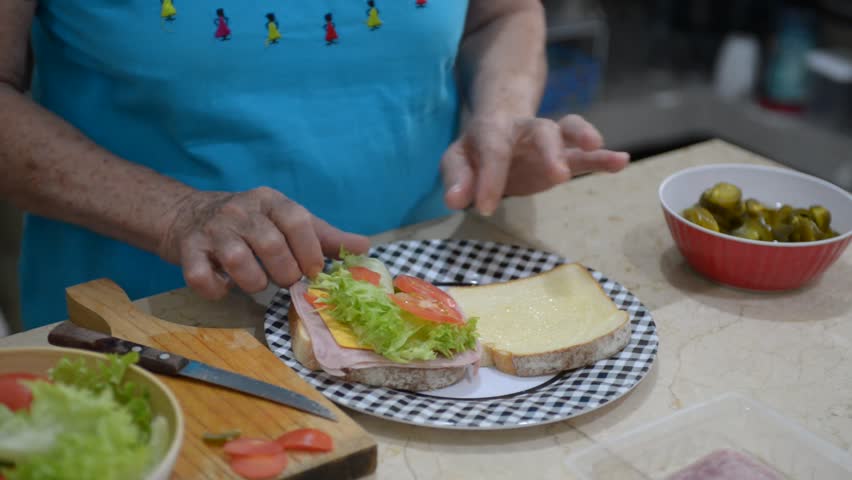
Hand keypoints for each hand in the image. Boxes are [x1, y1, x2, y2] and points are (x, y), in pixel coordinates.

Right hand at [159, 187, 369, 298]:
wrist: (188, 215)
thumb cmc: (250, 223)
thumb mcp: (286, 221)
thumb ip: (324, 236)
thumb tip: (364, 247)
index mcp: (270, 201)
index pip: (297, 220)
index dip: (310, 250)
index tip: (314, 270)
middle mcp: (240, 211)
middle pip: (271, 245)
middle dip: (285, 272)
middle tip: (286, 280)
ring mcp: (212, 230)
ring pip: (239, 261)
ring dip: (254, 283)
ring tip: (257, 283)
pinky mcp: (187, 250)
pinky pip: (202, 277)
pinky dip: (217, 289)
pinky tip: (224, 287)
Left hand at [441, 114, 629, 214]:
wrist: (498, 128)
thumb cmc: (476, 150)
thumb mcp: (456, 161)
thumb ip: (456, 178)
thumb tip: (455, 200)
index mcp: (493, 130)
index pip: (493, 151)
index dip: (489, 179)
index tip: (484, 207)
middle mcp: (525, 130)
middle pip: (542, 131)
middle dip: (551, 151)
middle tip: (557, 175)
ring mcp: (547, 143)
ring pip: (568, 132)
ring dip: (584, 138)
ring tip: (598, 148)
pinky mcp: (563, 159)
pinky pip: (585, 156)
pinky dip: (603, 158)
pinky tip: (621, 161)